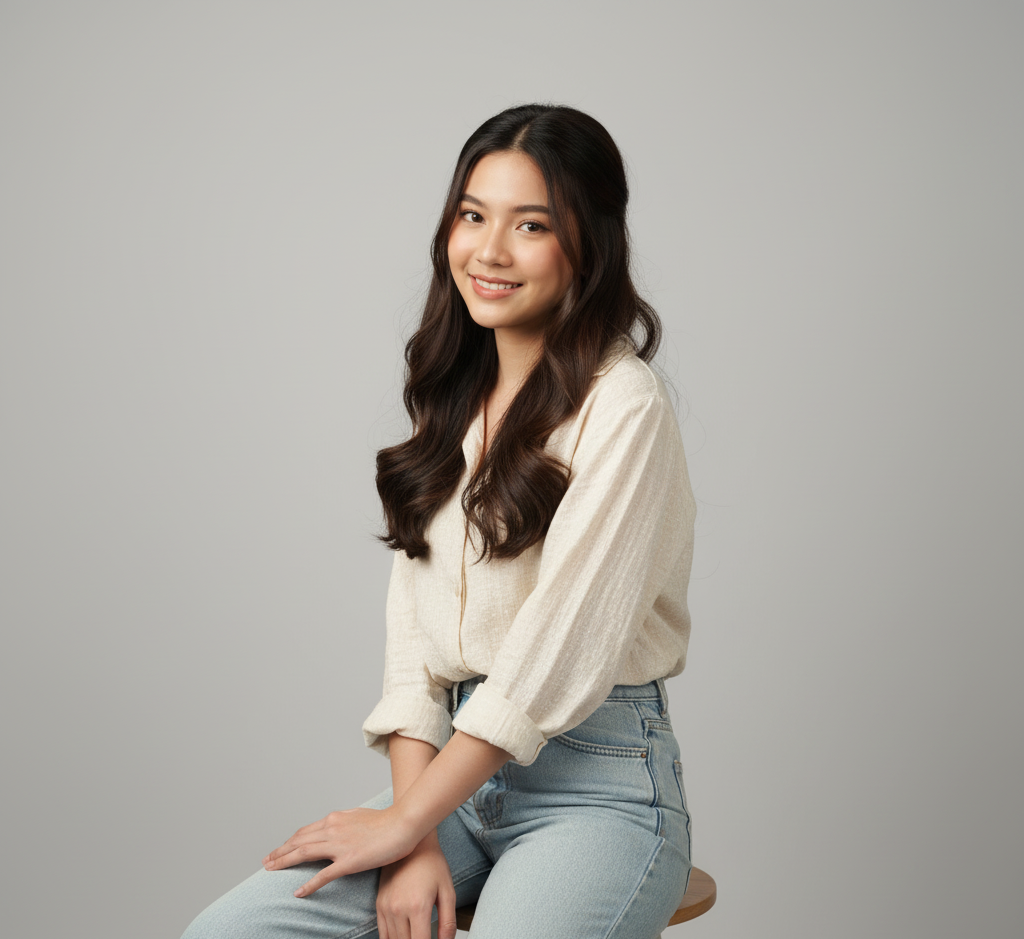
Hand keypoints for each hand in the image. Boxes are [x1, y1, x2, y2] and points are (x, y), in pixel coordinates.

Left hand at [263, 807, 414, 896]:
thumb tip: (337, 826)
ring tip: (271, 870)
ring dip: (284, 862)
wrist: (403, 823)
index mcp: (335, 819)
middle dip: (280, 852)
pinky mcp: (349, 861)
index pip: (305, 831)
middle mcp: (332, 829)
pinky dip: (308, 885)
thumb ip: (345, 822)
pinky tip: (298, 893)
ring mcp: (339, 845)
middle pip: (298, 841)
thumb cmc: (387, 820)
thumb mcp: (360, 815)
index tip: (280, 849)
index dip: (290, 841)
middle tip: (266, 861)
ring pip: (303, 853)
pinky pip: (323, 875)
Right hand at [376, 831, 456, 938]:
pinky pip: (382, 934)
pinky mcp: (379, 904)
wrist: (413, 842)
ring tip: (417, 936)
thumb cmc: (432, 864)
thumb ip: (448, 922)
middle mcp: (398, 909)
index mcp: (418, 907)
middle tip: (425, 936)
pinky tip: (404, 936)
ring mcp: (386, 907)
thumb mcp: (448, 891)